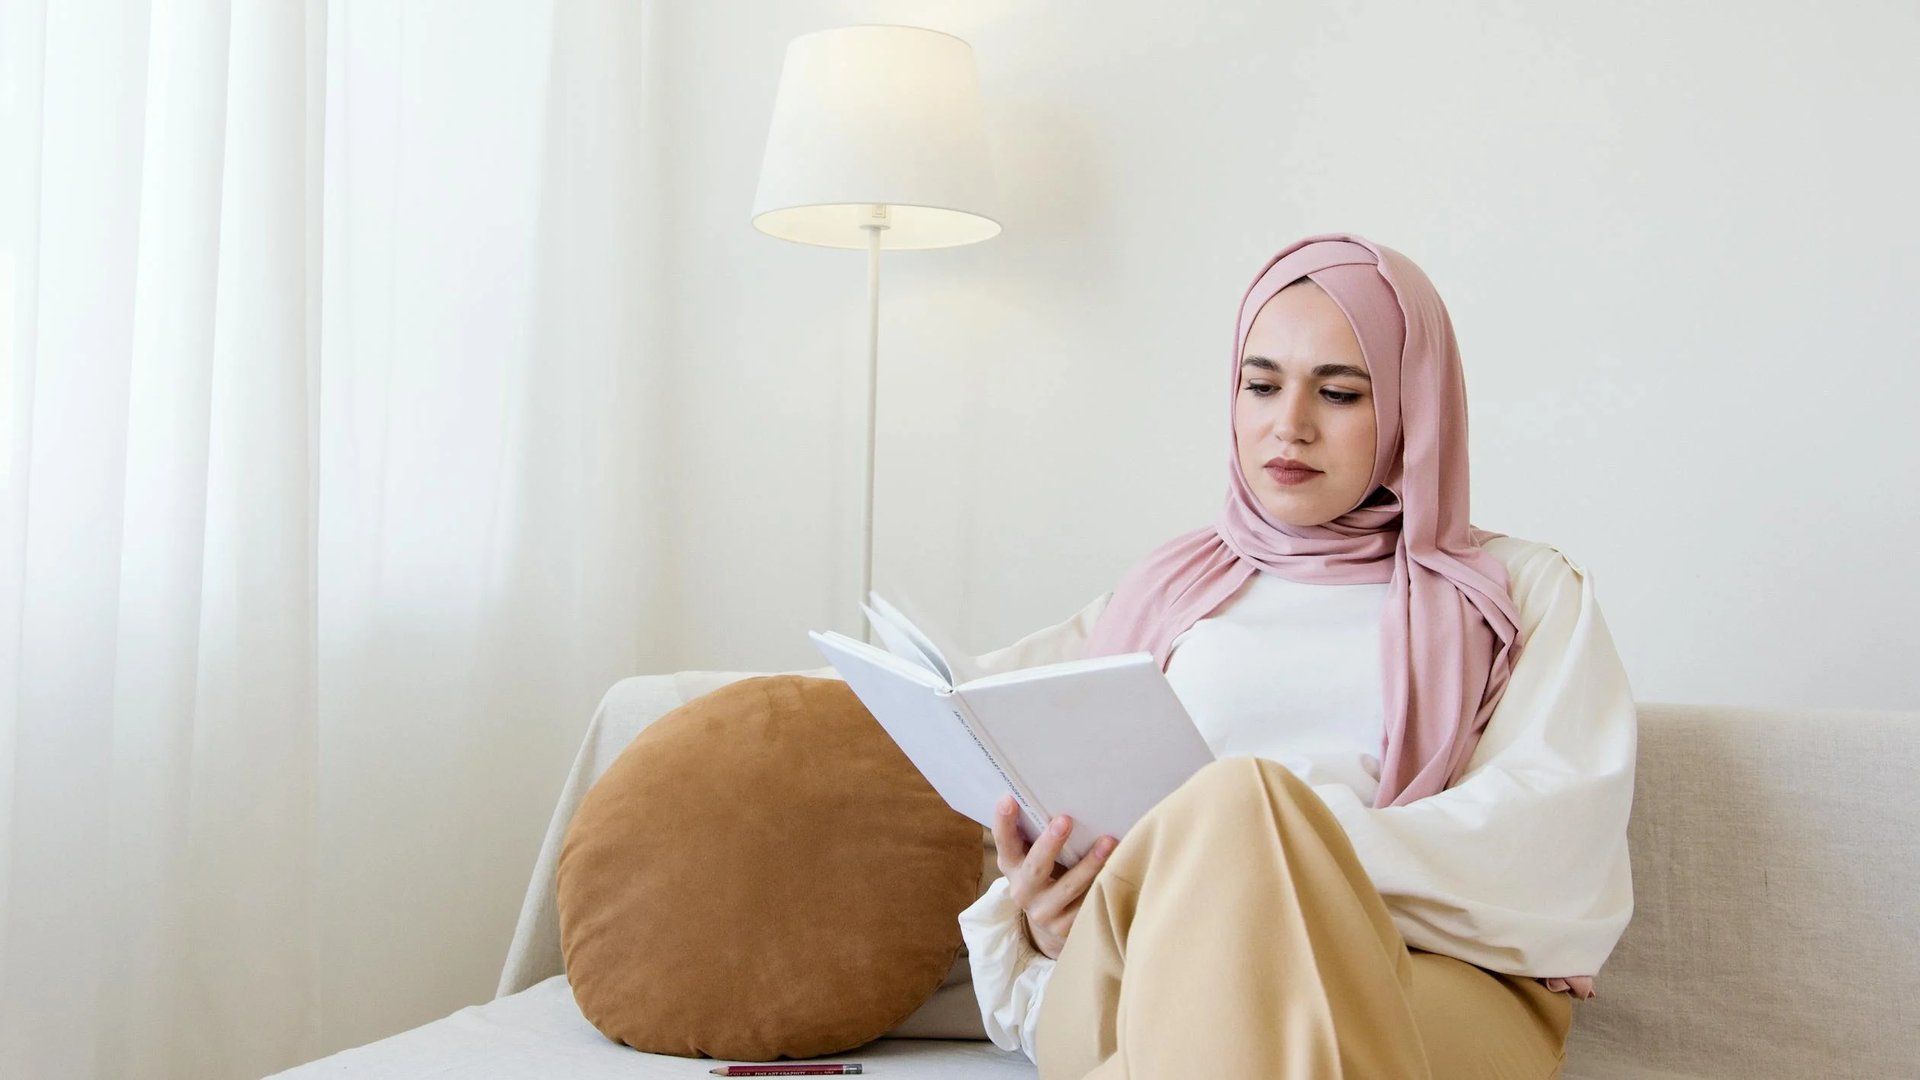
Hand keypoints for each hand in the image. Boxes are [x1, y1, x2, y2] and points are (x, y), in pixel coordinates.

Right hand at [990, 794, 1118, 959]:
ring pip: (1069, 888)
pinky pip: (1087, 905)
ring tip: (1109, 841)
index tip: (1009, 799)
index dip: (1003, 822)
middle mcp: (1023, 891)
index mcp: (1012, 866)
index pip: (1004, 842)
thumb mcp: (1031, 857)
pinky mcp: (1066, 929)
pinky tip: (1119, 868)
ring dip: (1090, 864)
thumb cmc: (1045, 875)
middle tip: (1065, 820)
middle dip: (1050, 844)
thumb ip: (1035, 835)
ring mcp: (1044, 912)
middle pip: (1035, 868)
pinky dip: (1103, 885)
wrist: (1050, 925)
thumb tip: (1055, 792)